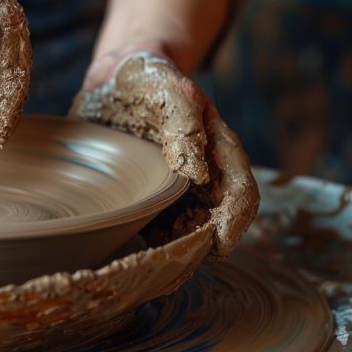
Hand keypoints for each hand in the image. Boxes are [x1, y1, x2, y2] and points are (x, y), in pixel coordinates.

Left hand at [71, 51, 258, 257]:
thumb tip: (199, 175)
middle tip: (179, 270)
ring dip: (175, 253)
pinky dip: (148, 246)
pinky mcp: (147, 195)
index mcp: (217, 148)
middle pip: (214, 221)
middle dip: (202, 249)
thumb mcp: (167, 88)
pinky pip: (153, 227)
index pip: (240, 192)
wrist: (112, 77)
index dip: (235, 222)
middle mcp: (202, 174)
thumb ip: (185, 124)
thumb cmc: (147, 77)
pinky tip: (132, 259)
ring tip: (155, 274)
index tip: (220, 246)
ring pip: (184, 230)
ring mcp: (174, 188)